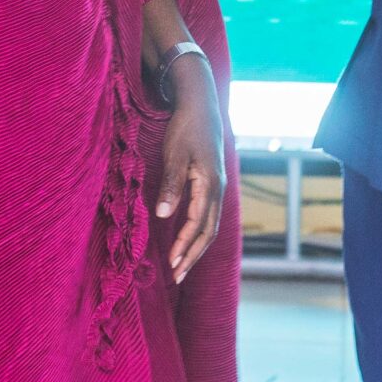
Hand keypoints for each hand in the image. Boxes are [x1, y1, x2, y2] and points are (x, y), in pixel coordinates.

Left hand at [153, 56, 226, 282]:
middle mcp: (218, 189)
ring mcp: (217, 187)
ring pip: (211, 226)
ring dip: (196, 247)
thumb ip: (171, 185)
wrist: (201, 105)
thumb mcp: (174, 154)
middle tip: (177, 277)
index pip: (197, 224)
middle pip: (208, 232)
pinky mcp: (212, 183)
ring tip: (182, 265)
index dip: (184, 245)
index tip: (171, 263)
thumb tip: (163, 215)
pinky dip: (199, 233)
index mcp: (209, 184)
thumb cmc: (186, 128)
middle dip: (192, 256)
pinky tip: (188, 239)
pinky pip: (209, 215)